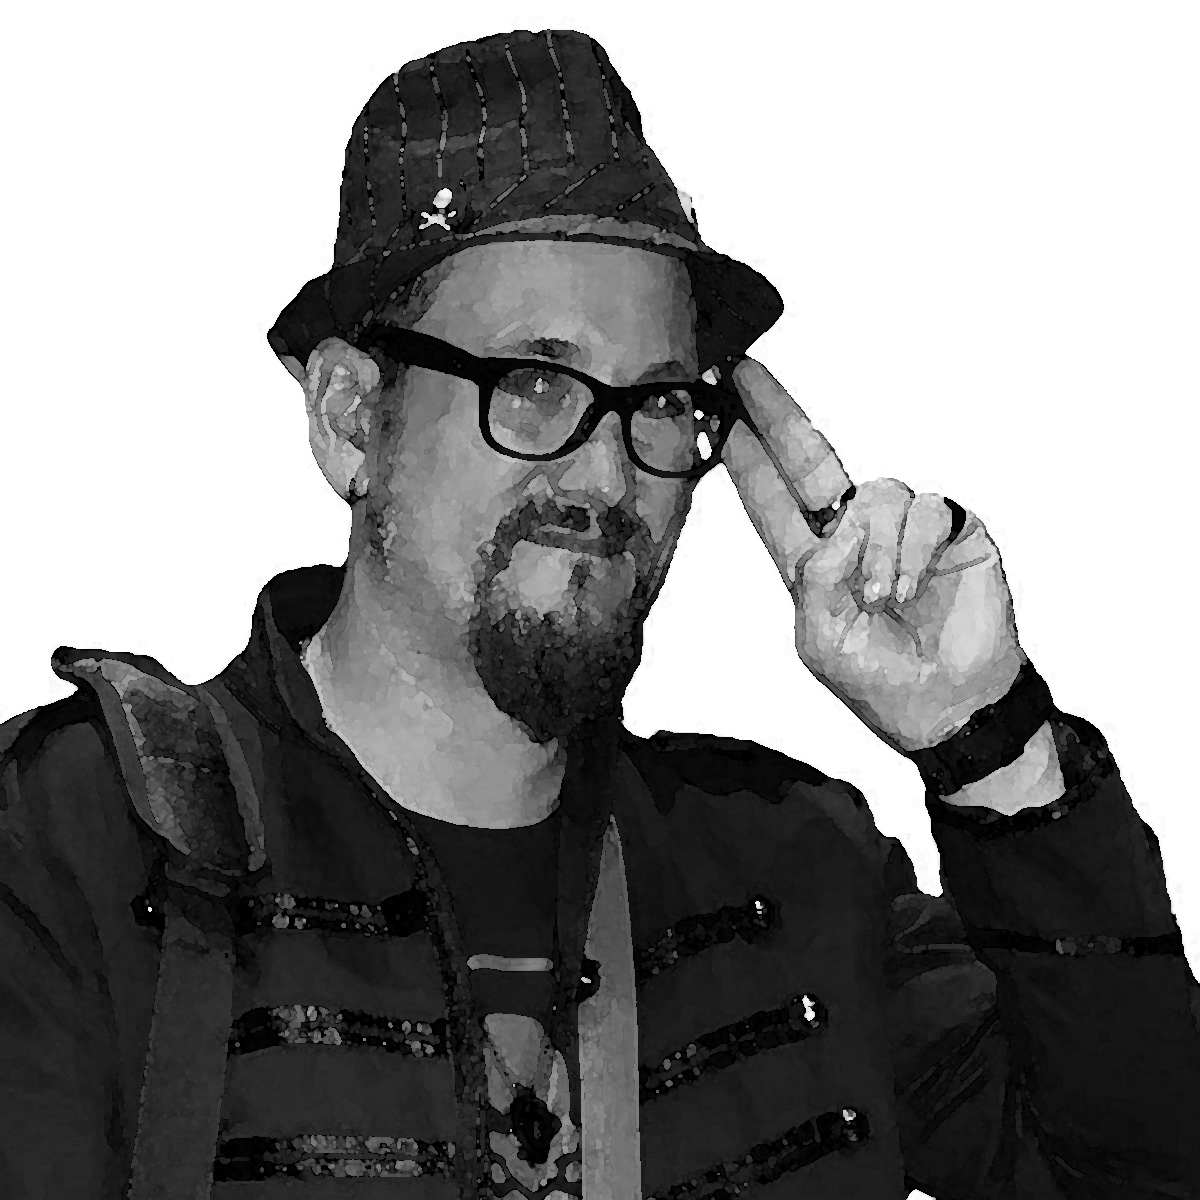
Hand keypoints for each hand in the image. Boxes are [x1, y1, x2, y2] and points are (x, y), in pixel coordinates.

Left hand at [721, 358, 1023, 752]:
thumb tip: (839, 523)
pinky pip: (923, 510)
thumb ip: (816, 580)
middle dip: (776, 415)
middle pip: (810, 459)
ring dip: (876, 549)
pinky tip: (910, 588)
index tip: (718, 414)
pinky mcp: (949, 529)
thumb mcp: (822, 639)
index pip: (772, 497)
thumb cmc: (880, 679)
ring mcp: (901, 528)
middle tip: (745, 375)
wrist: (950, 707)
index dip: (746, 457)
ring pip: (876, 493)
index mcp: (811, 560)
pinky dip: (912, 550)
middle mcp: (853, 532)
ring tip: (883, 598)